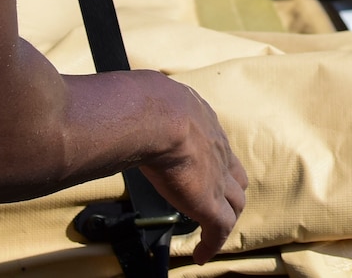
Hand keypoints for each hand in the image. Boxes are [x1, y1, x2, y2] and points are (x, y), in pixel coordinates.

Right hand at [131, 73, 248, 262]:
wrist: (156, 116)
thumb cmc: (143, 102)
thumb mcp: (147, 95)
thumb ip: (141, 102)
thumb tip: (116, 99)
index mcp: (202, 121)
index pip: (214, 145)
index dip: (209, 161)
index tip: (196, 169)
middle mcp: (217, 148)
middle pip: (235, 175)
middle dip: (227, 189)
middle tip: (211, 202)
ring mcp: (218, 178)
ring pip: (234, 204)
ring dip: (223, 218)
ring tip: (209, 232)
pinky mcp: (210, 204)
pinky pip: (219, 230)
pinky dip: (212, 244)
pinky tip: (200, 256)